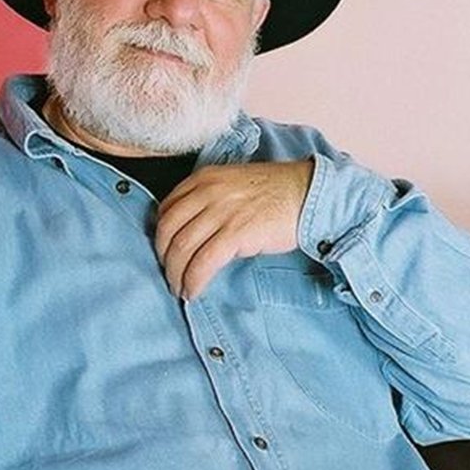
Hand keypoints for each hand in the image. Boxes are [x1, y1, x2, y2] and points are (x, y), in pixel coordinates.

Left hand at [155, 160, 313, 298]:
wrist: (309, 193)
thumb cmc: (276, 192)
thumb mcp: (234, 184)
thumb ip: (210, 200)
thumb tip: (193, 231)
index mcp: (204, 178)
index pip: (166, 209)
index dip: (160, 235)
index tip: (165, 252)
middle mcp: (208, 192)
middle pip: (168, 230)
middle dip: (163, 258)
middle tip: (169, 275)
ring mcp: (222, 212)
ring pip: (182, 248)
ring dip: (176, 274)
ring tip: (180, 288)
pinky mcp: (237, 233)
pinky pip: (203, 262)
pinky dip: (193, 280)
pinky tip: (194, 291)